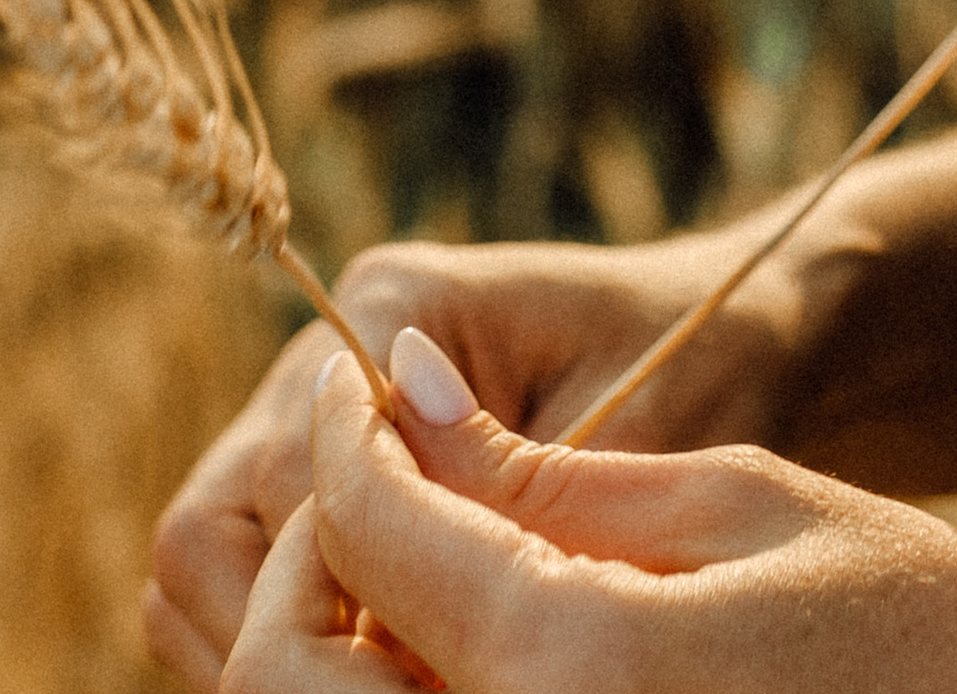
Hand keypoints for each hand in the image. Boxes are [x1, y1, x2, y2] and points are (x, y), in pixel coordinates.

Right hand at [145, 231, 796, 688]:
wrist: (752, 328)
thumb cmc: (712, 360)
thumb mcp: (633, 426)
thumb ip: (508, 496)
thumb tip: (399, 581)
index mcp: (397, 303)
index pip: (286, 479)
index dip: (335, 594)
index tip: (419, 661)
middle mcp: (332, 355)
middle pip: (207, 532)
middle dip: (275, 635)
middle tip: (393, 690)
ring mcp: (317, 415)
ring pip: (204, 567)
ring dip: (276, 648)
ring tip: (397, 687)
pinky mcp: (337, 477)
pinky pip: (245, 586)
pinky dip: (302, 646)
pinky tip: (401, 675)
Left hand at [224, 338, 956, 693]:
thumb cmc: (930, 634)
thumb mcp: (748, 503)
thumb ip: (550, 478)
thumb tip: (400, 404)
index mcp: (571, 672)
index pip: (367, 533)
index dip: (346, 438)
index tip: (360, 386)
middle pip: (286, 684)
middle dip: (303, 570)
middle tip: (375, 489)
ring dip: (325, 664)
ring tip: (404, 582)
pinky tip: (453, 668)